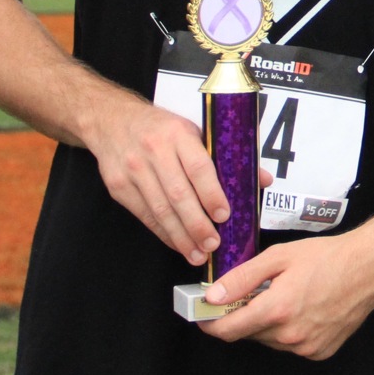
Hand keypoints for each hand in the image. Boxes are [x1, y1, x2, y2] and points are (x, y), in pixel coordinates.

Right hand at [81, 95, 229, 264]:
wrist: (111, 120)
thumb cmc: (161, 127)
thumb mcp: (194, 129)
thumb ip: (226, 155)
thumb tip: (262, 180)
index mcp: (178, 134)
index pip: (197, 167)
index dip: (211, 193)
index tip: (224, 215)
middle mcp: (154, 151)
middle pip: (178, 194)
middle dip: (197, 224)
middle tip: (214, 244)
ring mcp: (133, 170)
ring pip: (159, 210)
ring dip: (180, 236)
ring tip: (197, 254)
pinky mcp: (118, 187)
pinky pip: (144, 215)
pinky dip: (163, 233)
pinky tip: (178, 244)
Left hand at [200, 215, 373, 359]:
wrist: (371, 267)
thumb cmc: (329, 257)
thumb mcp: (281, 256)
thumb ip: (242, 277)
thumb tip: (213, 296)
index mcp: (278, 309)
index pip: (228, 330)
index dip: (210, 323)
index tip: (205, 315)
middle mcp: (290, 334)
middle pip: (249, 333)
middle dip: (246, 315)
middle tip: (259, 292)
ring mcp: (306, 347)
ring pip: (270, 340)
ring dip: (269, 322)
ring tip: (288, 295)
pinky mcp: (319, 351)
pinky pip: (291, 345)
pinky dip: (289, 330)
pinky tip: (304, 308)